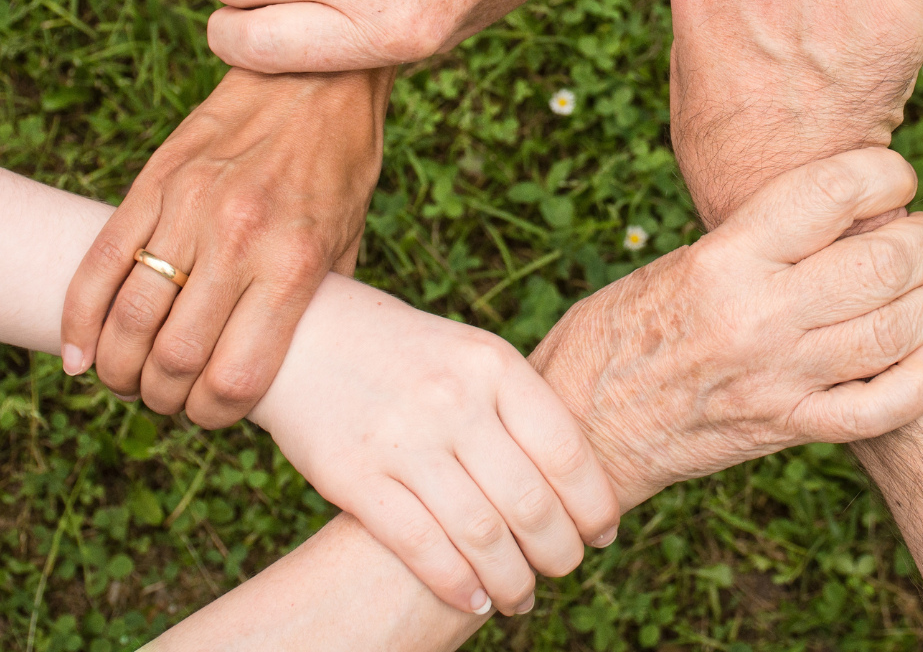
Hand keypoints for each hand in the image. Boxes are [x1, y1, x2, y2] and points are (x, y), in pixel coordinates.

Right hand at [61, 68, 391, 426]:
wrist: (316, 79)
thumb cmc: (341, 165)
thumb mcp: (349, 240)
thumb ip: (316, 303)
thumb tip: (288, 363)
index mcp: (293, 264)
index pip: (235, 377)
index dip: (215, 415)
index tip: (212, 413)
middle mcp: (238, 240)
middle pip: (173, 359)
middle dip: (163, 398)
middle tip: (168, 398)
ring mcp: (189, 208)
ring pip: (128, 318)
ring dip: (119, 367)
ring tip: (129, 377)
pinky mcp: (155, 182)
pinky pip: (100, 262)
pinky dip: (80, 318)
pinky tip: (81, 352)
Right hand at [250, 274, 619, 617]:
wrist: (307, 333)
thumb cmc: (406, 351)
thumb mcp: (470, 353)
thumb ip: (517, 406)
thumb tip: (576, 481)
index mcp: (492, 363)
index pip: (565, 450)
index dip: (593, 503)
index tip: (602, 532)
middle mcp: (453, 399)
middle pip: (530, 501)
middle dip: (560, 551)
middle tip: (565, 568)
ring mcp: (403, 438)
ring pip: (481, 534)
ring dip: (513, 581)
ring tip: (523, 596)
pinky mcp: (354, 475)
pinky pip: (420, 546)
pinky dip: (457, 585)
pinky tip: (475, 599)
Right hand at [530, 148, 922, 509]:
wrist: (582, 425)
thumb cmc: (615, 332)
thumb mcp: (674, 264)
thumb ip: (751, 245)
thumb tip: (828, 219)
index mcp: (722, 260)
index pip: (830, 193)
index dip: (884, 172)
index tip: (894, 175)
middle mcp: (757, 315)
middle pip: (884, 261)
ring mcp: (778, 378)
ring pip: (899, 332)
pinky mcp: (786, 427)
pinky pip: (881, 408)